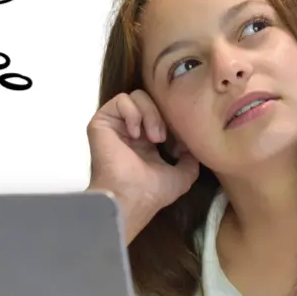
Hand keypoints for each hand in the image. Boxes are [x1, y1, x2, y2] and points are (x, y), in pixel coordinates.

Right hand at [86, 90, 199, 242]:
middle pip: (151, 101)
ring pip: (137, 97)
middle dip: (162, 115)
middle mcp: (130, 131)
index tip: (179, 139)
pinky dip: (133, 113)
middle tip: (163, 139)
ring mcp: (115, 126)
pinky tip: (135, 134)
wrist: (131, 199)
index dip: (172, 118)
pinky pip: (121, 100)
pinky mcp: (101, 122)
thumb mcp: (182, 176)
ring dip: (150, 114)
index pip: (161, 113)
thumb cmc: (153, 193)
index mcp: (146, 142)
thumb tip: (194, 146)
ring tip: (153, 138)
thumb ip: (190, 160)